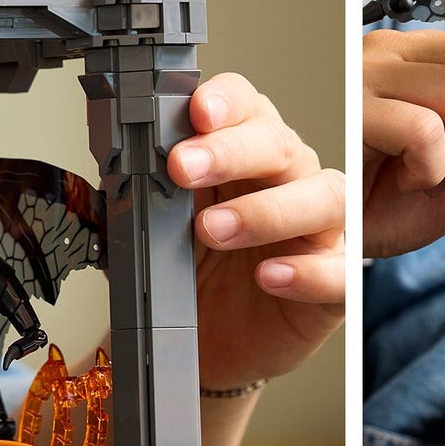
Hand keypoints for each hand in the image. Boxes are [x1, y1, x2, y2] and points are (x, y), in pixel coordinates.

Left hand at [166, 72, 343, 390]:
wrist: (207, 344)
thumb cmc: (189, 275)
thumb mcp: (150, 231)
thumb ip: (138, 198)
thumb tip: (104, 175)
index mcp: (242, 151)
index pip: (244, 105)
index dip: (225, 102)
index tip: (196, 112)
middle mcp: (286, 179)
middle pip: (278, 144)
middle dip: (230, 151)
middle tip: (183, 167)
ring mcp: (317, 228)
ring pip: (323, 197)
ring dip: (267, 210)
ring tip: (214, 230)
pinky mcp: (333, 280)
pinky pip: (340, 272)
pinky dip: (309, 272)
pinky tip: (270, 276)